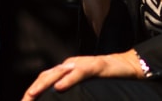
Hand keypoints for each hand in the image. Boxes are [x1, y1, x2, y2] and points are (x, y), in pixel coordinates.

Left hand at [21, 50, 143, 100]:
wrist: (129, 66)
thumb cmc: (107, 79)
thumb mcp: (86, 88)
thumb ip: (73, 93)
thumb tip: (59, 99)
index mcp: (67, 71)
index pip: (45, 80)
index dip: (32, 91)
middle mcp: (71, 65)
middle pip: (46, 76)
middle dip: (32, 90)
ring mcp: (82, 64)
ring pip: (58, 72)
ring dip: (43, 84)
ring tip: (31, 94)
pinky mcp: (96, 66)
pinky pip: (79, 72)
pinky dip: (68, 79)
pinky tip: (59, 87)